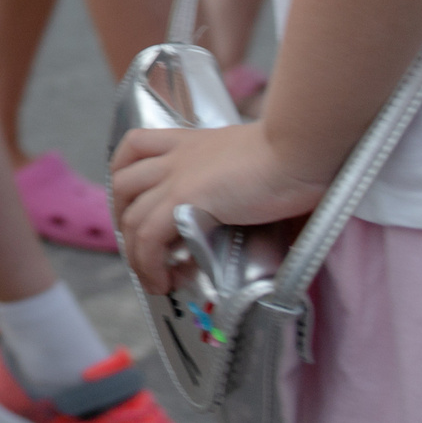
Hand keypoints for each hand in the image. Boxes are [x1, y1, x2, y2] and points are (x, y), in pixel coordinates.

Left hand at [111, 120, 327, 292]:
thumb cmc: (295, 156)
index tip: (132, 204)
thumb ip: (240, 176)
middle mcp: (175, 156)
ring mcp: (176, 177)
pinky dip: (148, 262)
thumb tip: (257, 205)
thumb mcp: (255, 159)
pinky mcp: (184, 200)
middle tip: (140, 251)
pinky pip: (149, 236)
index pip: (136, 146)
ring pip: (132, 217)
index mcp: (190, 141)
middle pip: (122, 184)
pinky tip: (163, 281)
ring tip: (155, 280)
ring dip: (136, 254)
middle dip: (123, 220)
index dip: (125, 174)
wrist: (299, 150)